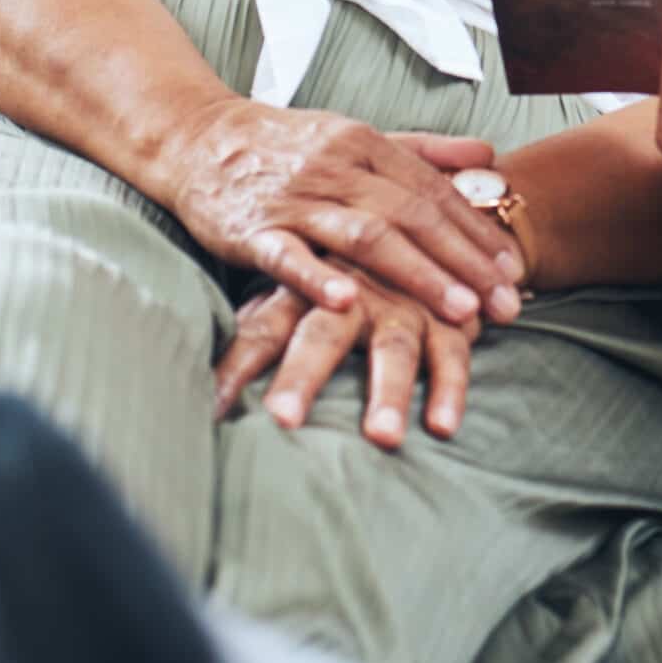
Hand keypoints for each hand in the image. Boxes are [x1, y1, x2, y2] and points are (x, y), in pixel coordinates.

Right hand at [167, 103, 523, 327]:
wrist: (195, 137)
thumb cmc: (284, 146)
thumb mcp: (354, 136)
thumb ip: (421, 150)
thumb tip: (489, 154)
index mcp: (366, 145)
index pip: (434, 191)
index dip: (478, 232)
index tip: (514, 271)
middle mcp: (337, 168)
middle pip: (413, 215)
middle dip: (465, 263)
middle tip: (506, 304)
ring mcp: (294, 198)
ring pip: (365, 235)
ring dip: (417, 274)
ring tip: (459, 310)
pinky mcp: (251, 227)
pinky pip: (288, 255)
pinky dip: (319, 278)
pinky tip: (350, 302)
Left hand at [213, 260, 479, 447]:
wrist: (419, 223)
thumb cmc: (343, 275)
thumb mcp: (296, 294)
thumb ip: (260, 330)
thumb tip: (208, 390)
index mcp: (306, 288)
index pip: (262, 329)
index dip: (239, 363)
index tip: (215, 407)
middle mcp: (353, 294)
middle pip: (322, 336)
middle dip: (303, 376)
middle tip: (282, 420)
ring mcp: (402, 305)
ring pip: (394, 349)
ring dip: (389, 391)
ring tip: (382, 438)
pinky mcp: (449, 319)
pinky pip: (453, 355)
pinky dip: (450, 388)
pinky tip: (443, 426)